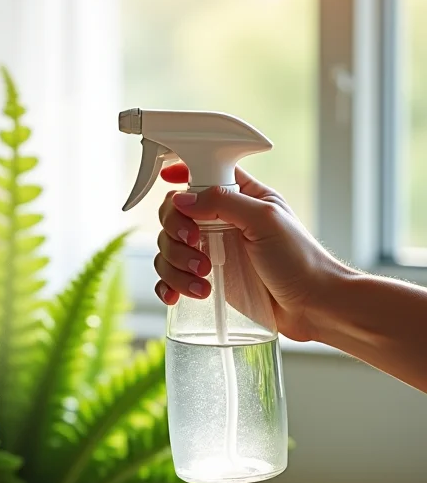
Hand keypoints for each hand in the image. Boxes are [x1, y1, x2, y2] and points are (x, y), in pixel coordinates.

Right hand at [154, 163, 349, 342]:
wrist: (313, 306)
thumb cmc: (300, 260)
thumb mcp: (265, 220)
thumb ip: (223, 202)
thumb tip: (181, 199)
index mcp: (239, 197)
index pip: (199, 176)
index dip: (181, 179)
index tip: (170, 186)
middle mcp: (220, 222)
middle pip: (174, 215)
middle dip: (176, 233)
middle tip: (196, 246)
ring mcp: (211, 251)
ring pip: (169, 249)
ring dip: (176, 265)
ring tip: (203, 281)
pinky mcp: (206, 279)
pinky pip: (171, 278)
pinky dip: (168, 285)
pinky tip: (176, 295)